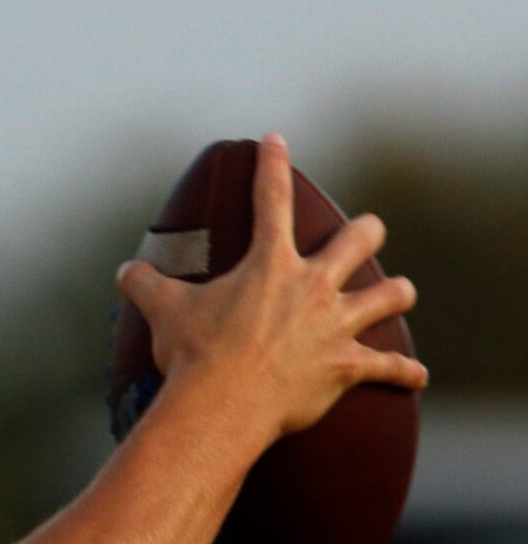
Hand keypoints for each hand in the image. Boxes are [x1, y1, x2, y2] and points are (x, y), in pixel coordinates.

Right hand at [118, 134, 427, 443]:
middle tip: (369, 228)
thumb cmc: (193, 353)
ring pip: (386, 297)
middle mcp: (312, 288)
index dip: (271, 164)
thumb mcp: (162, 311)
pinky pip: (388, 368)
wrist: (224, 403)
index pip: (270, 200)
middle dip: (366, 231)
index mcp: (268, 265)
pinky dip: (404, 373)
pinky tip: (417, 376)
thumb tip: (125, 271)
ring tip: (400, 292)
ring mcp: (336, 327)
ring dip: (395, 293)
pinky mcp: (347, 366)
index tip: (275, 140)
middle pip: (356, 243)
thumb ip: (144, 285)